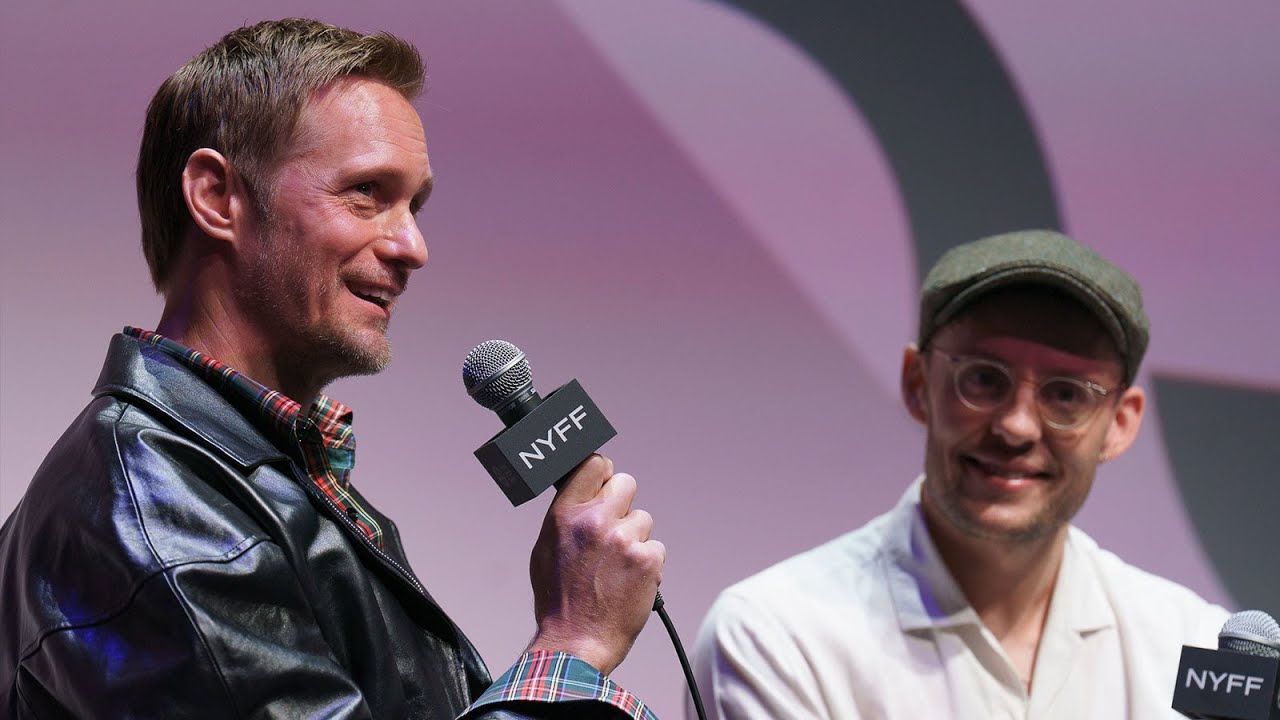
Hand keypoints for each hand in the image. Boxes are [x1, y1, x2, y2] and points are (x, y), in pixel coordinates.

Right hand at [526, 454, 665, 674]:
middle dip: (623, 502)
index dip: (603, 473)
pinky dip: (647, 563)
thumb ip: (566, 517)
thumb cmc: (558, 599)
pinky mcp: (648, 560)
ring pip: (643, 519)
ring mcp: (624, 539)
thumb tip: (583, 494)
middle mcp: (595, 520)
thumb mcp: (546, 549)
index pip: (594, 464)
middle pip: (625, 482)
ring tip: (617, 566)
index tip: (605, 482)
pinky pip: (656, 547)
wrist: (577, 641)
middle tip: (615, 526)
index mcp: (566, 514)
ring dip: (635, 538)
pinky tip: (630, 581)